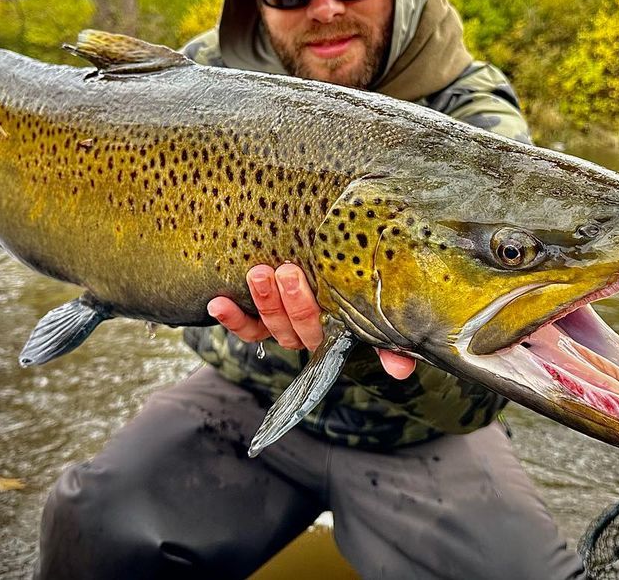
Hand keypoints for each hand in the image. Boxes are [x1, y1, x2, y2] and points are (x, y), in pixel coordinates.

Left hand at [208, 262, 416, 378]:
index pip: (326, 332)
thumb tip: (401, 370)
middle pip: (297, 327)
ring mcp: (280, 323)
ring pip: (269, 325)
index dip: (320, 318)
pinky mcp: (258, 318)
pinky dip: (230, 318)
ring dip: (263, 302)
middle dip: (291, 301)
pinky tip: (217, 303)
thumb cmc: (360, 276)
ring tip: (258, 274)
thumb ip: (389, 339)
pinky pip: (245, 328)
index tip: (324, 297)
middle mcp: (307, 330)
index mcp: (336, 328)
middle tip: (287, 271)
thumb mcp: (377, 305)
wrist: (334, 249)